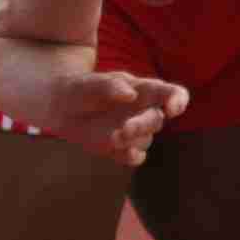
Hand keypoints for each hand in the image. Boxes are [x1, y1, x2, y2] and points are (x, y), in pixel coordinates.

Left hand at [45, 72, 189, 165]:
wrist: (60, 108)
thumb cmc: (80, 88)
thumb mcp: (91, 82)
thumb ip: (111, 85)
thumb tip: (131, 94)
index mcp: (143, 90)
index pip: (171, 93)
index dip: (178, 100)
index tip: (172, 110)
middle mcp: (143, 110)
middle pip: (157, 120)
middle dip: (143, 125)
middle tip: (125, 129)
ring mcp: (134, 130)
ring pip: (146, 140)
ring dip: (133, 141)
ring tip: (112, 137)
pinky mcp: (122, 147)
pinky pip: (136, 156)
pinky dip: (131, 156)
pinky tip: (120, 151)